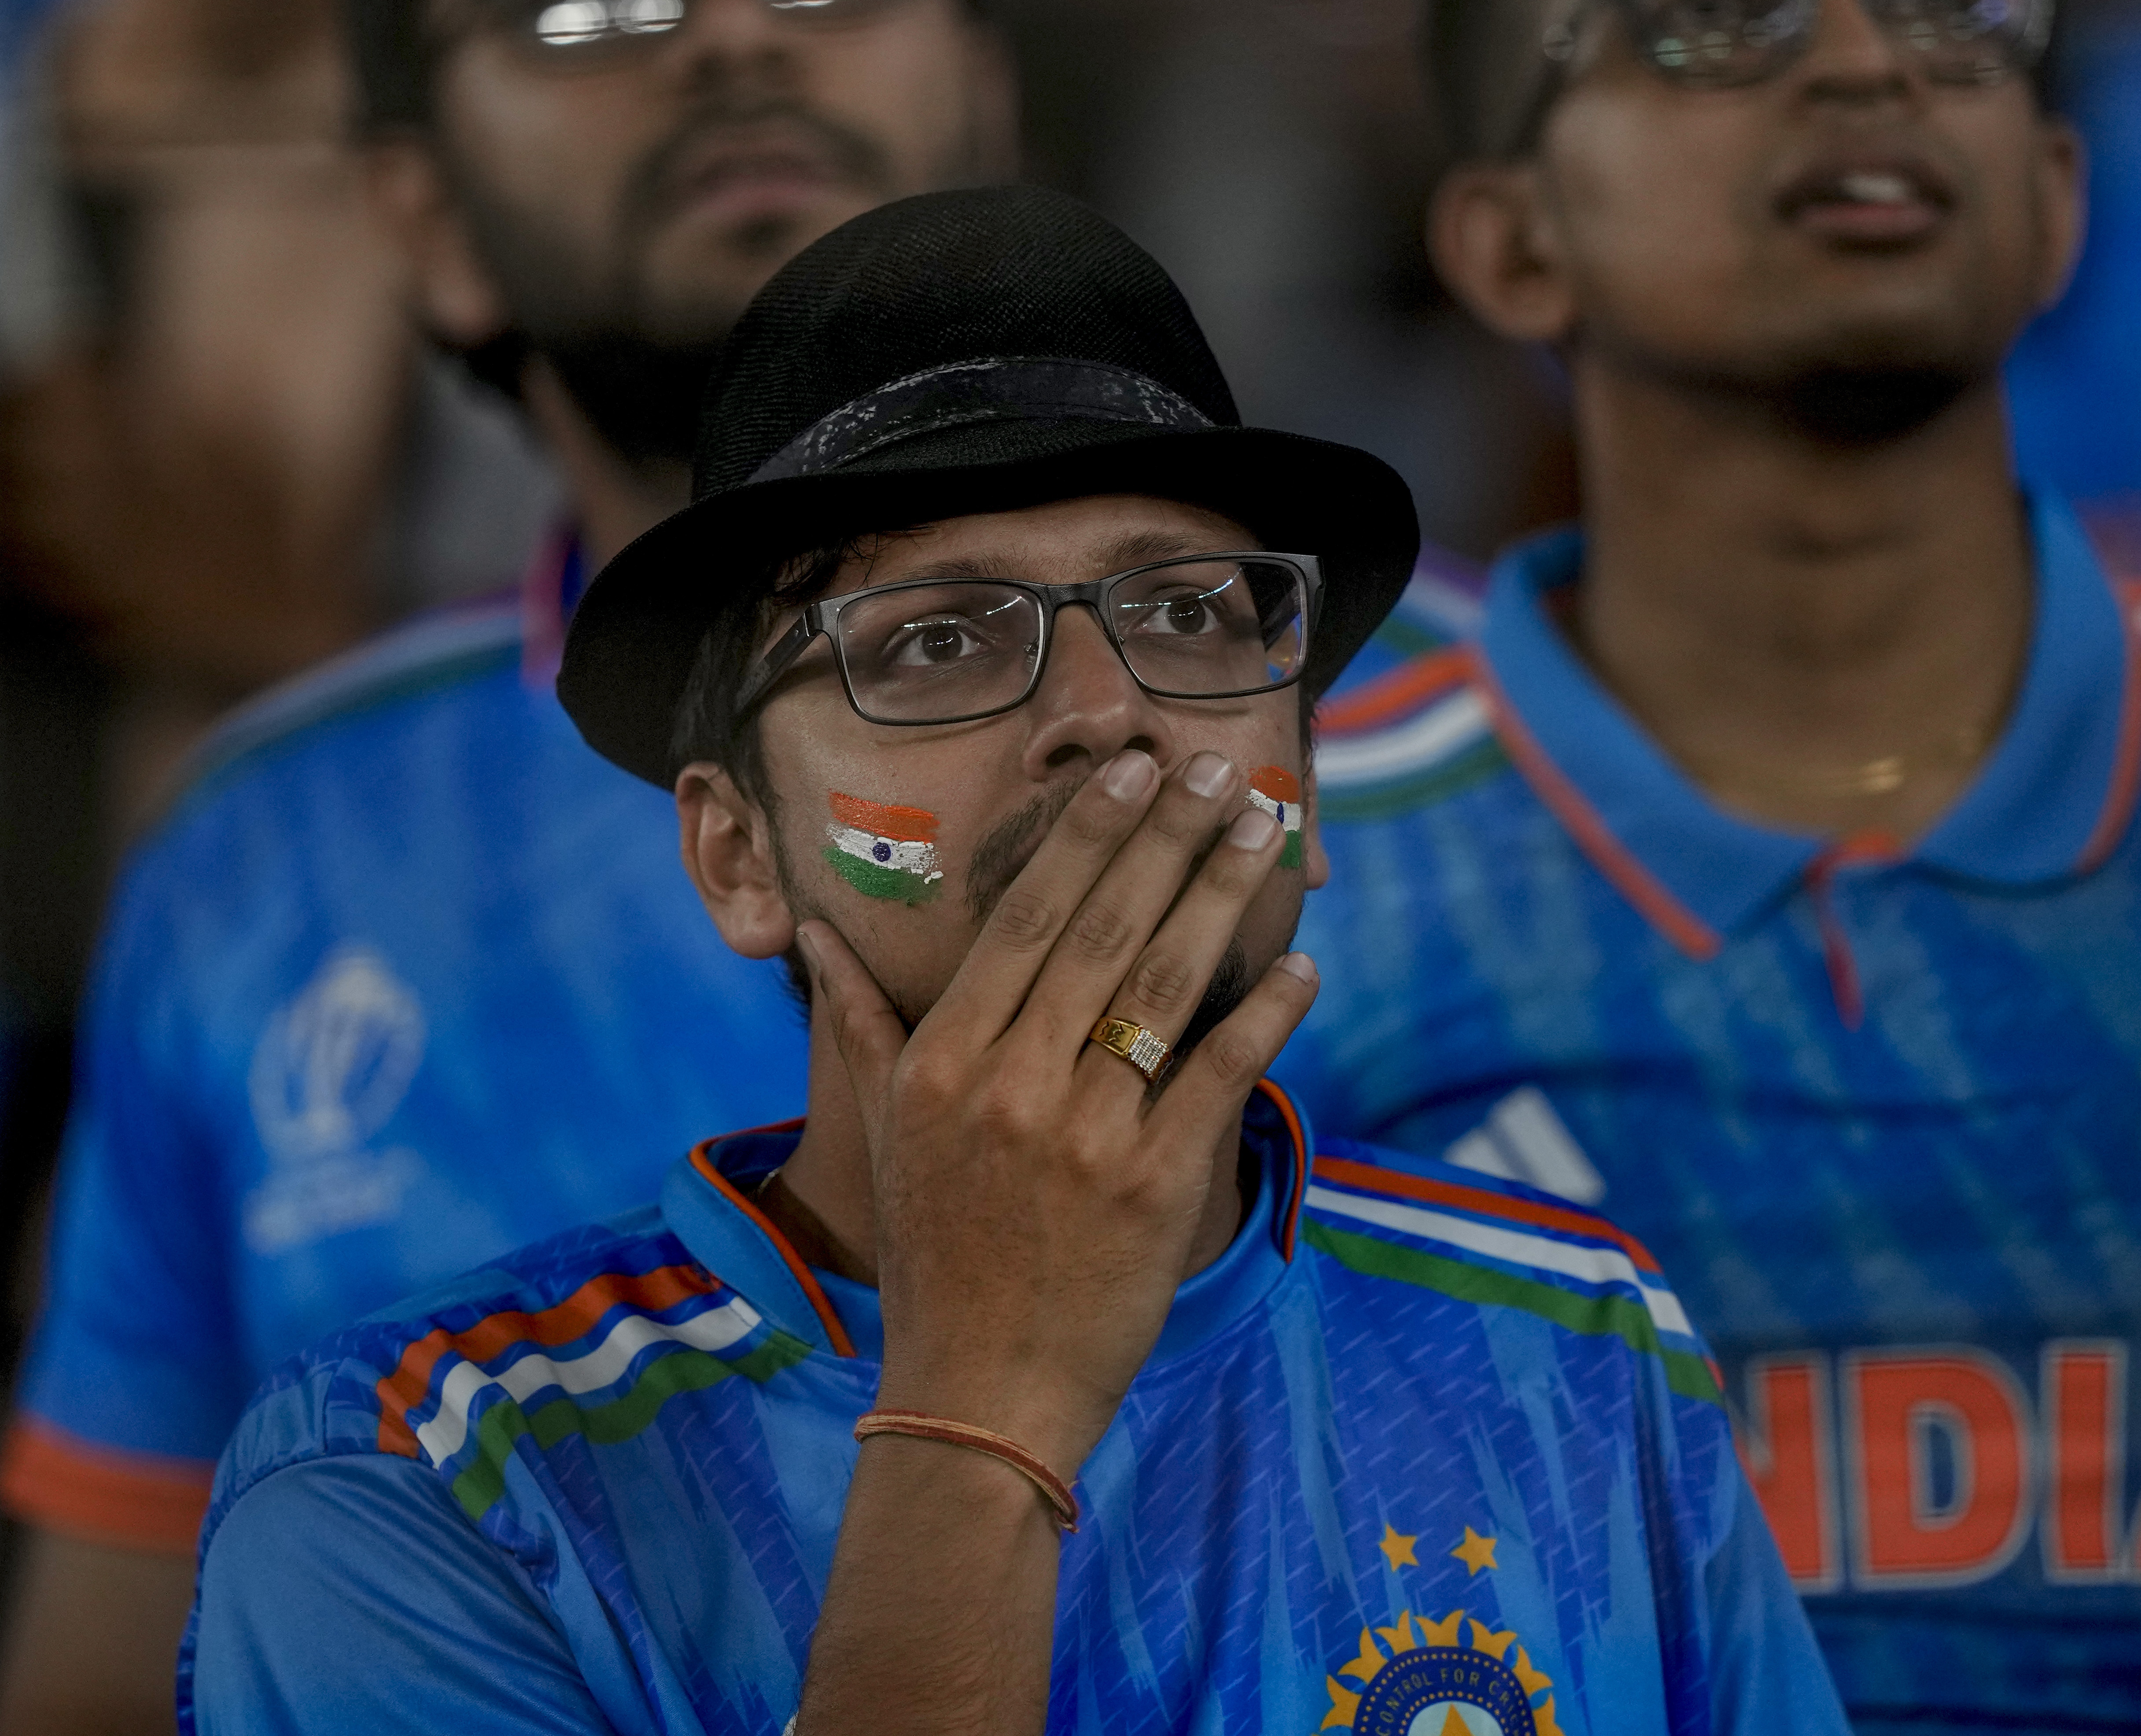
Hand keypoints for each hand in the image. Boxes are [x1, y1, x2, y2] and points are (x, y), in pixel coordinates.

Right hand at [794, 749, 1317, 1475]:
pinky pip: (1220, 1076)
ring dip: (1223, 898)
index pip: (1027, 916)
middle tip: (1219, 770)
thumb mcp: (883, 1137)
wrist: (976, 1396)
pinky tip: (1298, 967)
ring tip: (1266, 834)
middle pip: (1104, 929)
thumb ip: (857, 1029)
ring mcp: (1083, 1135)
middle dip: (1169, 837)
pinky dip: (1264, 1015)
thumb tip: (816, 936)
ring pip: (1165, 985)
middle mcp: (1008, 1084)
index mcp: (942, 1061)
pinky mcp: (1153, 1187)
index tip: (1135, 770)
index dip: (1089, 835)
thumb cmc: (935, 1261)